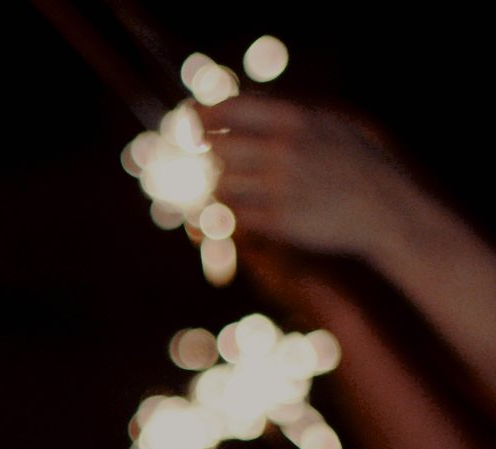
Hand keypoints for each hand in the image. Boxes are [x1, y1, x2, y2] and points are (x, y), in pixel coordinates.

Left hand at [204, 96, 413, 262]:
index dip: (200, 114)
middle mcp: (283, 150)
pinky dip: (233, 211)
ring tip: (234, 185)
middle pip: (216, 148)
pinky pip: (234, 215)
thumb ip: (283, 113)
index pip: (227, 109)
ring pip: (220, 184)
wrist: (385, 209)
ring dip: (221, 185)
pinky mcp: (278, 220)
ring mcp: (280, 187)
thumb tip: (233, 102)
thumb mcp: (328, 124)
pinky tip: (244, 208)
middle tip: (217, 156)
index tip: (190, 120)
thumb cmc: (355, 163)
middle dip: (213, 153)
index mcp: (295, 120)